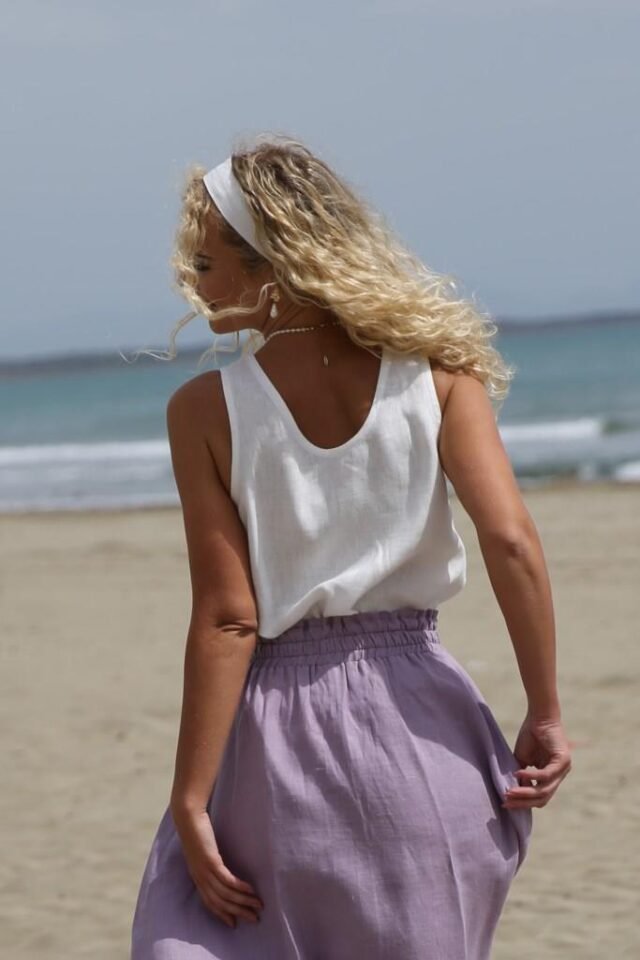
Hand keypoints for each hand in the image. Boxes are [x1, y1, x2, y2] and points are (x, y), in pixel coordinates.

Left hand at [170, 806, 262, 927]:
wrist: (187, 816)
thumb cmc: (195, 829)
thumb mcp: (201, 849)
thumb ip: (209, 859)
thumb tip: (220, 865)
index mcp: (197, 876)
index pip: (210, 903)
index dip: (222, 914)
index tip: (235, 923)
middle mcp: (200, 878)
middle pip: (220, 903)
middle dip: (238, 912)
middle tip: (254, 919)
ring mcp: (205, 871)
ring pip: (226, 895)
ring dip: (244, 902)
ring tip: (259, 905)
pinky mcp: (211, 862)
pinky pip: (227, 880)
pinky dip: (240, 888)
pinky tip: (251, 890)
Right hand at [503, 713, 571, 809]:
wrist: (539, 716)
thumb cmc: (530, 735)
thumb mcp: (523, 760)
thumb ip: (521, 776)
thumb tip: (514, 792)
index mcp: (551, 777)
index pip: (539, 798)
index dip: (523, 802)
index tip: (505, 802)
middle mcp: (559, 776)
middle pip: (543, 798)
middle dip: (523, 802)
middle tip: (506, 801)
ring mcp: (563, 769)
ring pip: (545, 790)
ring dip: (526, 792)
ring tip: (510, 791)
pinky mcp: (563, 760)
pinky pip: (546, 775)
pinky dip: (532, 776)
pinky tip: (518, 773)